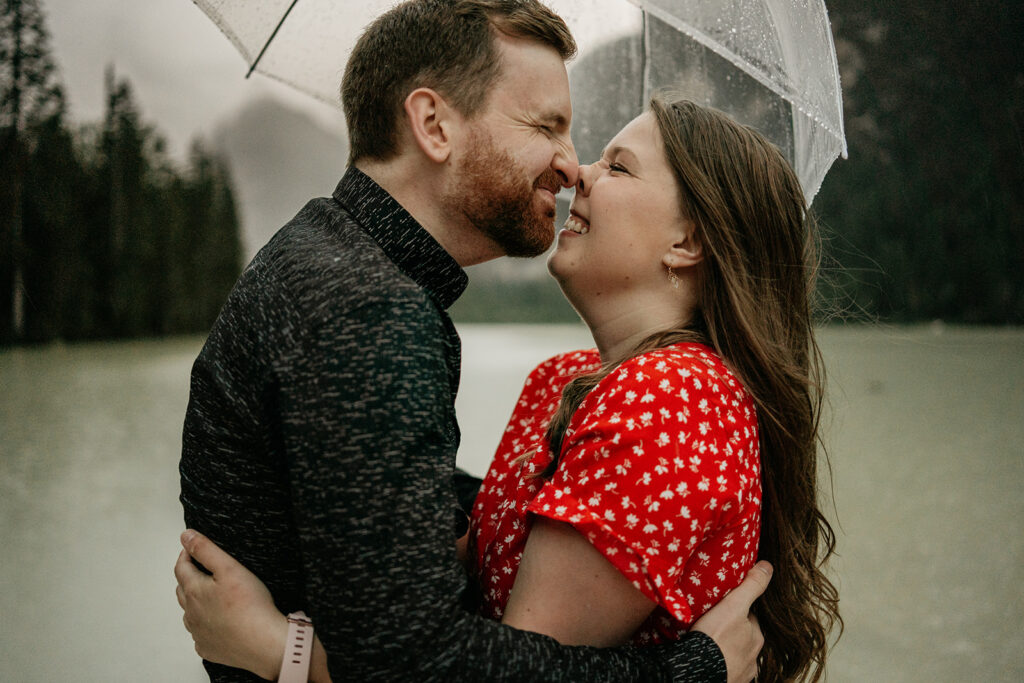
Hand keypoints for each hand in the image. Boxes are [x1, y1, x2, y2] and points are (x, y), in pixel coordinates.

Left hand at [174, 530, 287, 679]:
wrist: (264, 642)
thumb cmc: (250, 605)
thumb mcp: (229, 567)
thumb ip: (206, 550)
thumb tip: (186, 536)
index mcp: (194, 591)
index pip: (181, 567)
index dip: (186, 554)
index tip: (192, 547)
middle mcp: (191, 613)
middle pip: (182, 590)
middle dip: (189, 576)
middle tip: (202, 568)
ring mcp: (198, 633)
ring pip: (190, 612)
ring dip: (195, 602)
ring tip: (210, 594)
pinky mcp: (208, 648)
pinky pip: (200, 633)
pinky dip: (205, 624)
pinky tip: (217, 621)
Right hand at [691, 561, 771, 682]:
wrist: (698, 672)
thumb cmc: (715, 639)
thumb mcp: (733, 605)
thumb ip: (751, 586)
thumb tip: (768, 566)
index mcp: (756, 637)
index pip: (750, 618)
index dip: (738, 610)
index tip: (725, 607)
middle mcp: (754, 657)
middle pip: (744, 637)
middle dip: (734, 631)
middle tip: (715, 623)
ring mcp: (741, 672)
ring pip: (736, 654)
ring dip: (727, 648)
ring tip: (710, 642)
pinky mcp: (729, 681)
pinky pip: (727, 669)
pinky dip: (721, 664)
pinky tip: (710, 658)